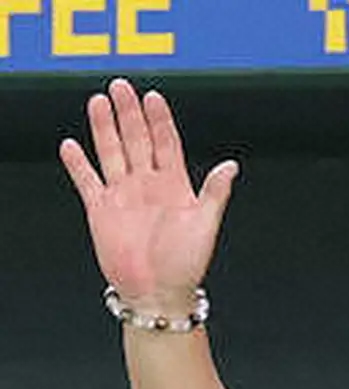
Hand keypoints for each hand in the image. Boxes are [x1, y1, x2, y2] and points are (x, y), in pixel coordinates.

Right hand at [59, 78, 237, 310]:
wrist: (159, 295)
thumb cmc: (186, 266)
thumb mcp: (205, 225)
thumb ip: (215, 193)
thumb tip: (231, 166)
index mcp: (175, 188)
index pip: (167, 144)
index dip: (160, 120)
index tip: (154, 97)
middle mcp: (148, 187)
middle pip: (137, 140)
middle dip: (130, 114)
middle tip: (122, 87)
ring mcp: (124, 197)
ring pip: (111, 152)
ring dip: (104, 128)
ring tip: (99, 101)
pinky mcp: (101, 211)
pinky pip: (87, 181)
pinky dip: (78, 164)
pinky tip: (72, 146)